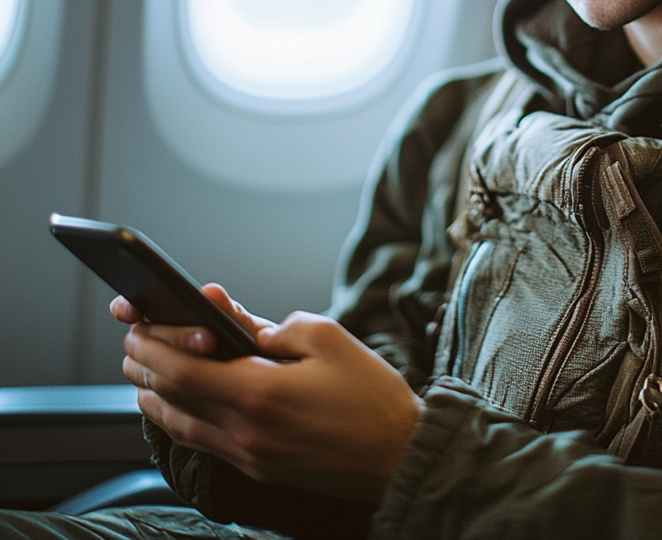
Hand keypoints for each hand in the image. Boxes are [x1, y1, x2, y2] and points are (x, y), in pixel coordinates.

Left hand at [114, 285, 422, 502]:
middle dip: (144, 368)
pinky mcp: (258, 469)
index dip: (154, 346)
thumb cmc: (370, 395)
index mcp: (260, 391)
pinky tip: (177, 409)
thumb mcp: (328, 339)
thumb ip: (276, 327)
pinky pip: (203, 444)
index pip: (183, 369)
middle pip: (172, 399)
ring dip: (154, 398)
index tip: (139, 325)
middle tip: (132, 343)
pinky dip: (180, 422)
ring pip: (181, 427)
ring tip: (142, 375)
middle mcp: (245, 429)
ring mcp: (249, 455)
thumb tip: (239, 322)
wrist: (398, 454)